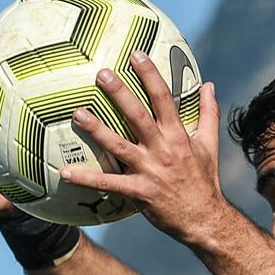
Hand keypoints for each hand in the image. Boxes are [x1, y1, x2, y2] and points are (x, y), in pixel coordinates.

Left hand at [59, 51, 229, 243]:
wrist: (204, 219)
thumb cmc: (205, 180)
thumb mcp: (210, 145)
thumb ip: (208, 113)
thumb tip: (208, 85)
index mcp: (179, 136)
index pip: (164, 99)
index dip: (150, 75)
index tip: (136, 54)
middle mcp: (163, 150)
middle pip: (138, 116)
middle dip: (120, 93)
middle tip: (101, 73)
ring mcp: (150, 171)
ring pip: (119, 146)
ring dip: (97, 129)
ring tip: (77, 114)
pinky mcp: (139, 192)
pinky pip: (108, 184)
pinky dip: (86, 179)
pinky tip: (64, 173)